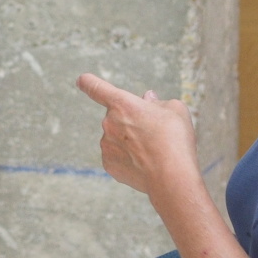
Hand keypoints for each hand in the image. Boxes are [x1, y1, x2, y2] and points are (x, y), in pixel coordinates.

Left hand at [76, 74, 199, 195]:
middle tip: (154, 133)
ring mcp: (106, 145)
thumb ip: (158, 102)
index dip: (89, 83)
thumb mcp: (175, 109)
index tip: (82, 80)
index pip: (97, 88)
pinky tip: (145, 164)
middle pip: (118, 117)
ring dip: (131, 141)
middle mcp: (108, 122)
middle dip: (132, 121)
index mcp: (122, 104)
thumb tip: (147, 99)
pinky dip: (129, 159)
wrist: (171, 176)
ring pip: (118, 138)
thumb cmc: (175, 139)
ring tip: (153, 151)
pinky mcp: (108, 164)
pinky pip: (118, 156)